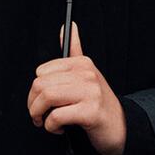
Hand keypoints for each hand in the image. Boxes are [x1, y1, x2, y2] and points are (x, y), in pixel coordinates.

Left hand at [27, 24, 126, 154]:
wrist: (120, 127)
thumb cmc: (98, 103)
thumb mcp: (87, 74)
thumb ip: (75, 49)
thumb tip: (68, 26)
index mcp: (82, 63)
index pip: (41, 72)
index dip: (34, 90)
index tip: (38, 101)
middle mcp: (87, 74)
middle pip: (41, 85)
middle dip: (33, 104)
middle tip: (37, 115)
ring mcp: (90, 92)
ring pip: (47, 98)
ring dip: (39, 115)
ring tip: (46, 122)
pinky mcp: (91, 112)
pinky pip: (57, 116)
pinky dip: (51, 126)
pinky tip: (59, 128)